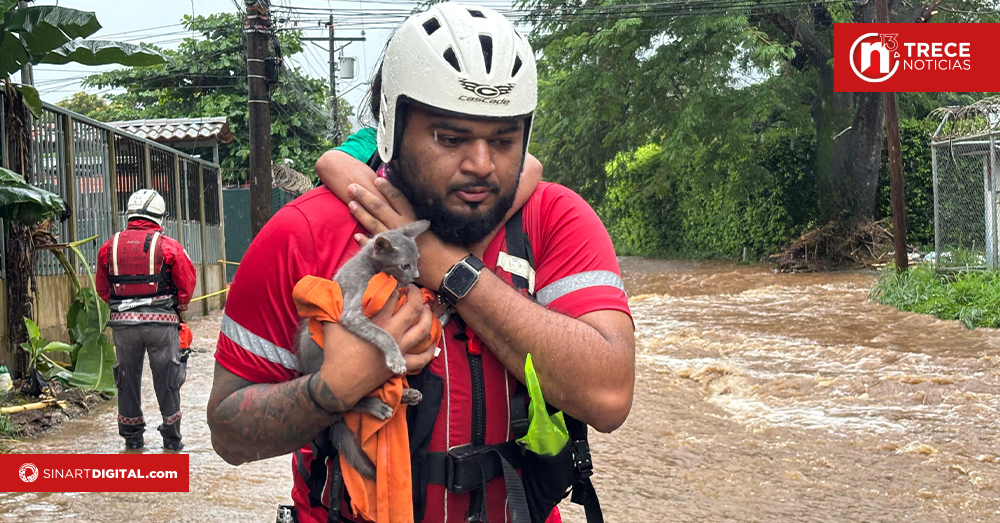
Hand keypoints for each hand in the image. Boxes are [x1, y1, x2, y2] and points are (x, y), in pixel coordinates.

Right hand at [317, 285, 434, 397]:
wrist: (340, 382)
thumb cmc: (336, 351)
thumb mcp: (333, 323)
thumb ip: (336, 305)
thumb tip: (336, 288)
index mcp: (377, 321)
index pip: (392, 296)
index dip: (394, 285)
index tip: (393, 280)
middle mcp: (393, 333)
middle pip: (413, 309)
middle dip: (416, 295)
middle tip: (412, 289)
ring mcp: (399, 349)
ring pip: (423, 330)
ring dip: (427, 317)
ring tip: (425, 308)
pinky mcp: (401, 364)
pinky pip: (421, 359)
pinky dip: (429, 351)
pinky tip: (432, 344)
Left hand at [349, 181, 468, 288]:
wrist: (450, 272)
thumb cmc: (451, 250)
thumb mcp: (441, 229)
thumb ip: (426, 221)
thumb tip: (421, 213)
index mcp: (415, 218)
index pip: (398, 198)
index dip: (387, 188)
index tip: (377, 179)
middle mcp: (402, 227)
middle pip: (380, 208)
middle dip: (365, 196)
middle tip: (352, 186)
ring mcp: (395, 242)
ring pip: (374, 224)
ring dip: (360, 213)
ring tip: (350, 203)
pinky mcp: (393, 257)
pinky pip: (374, 247)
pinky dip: (365, 241)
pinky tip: (357, 236)